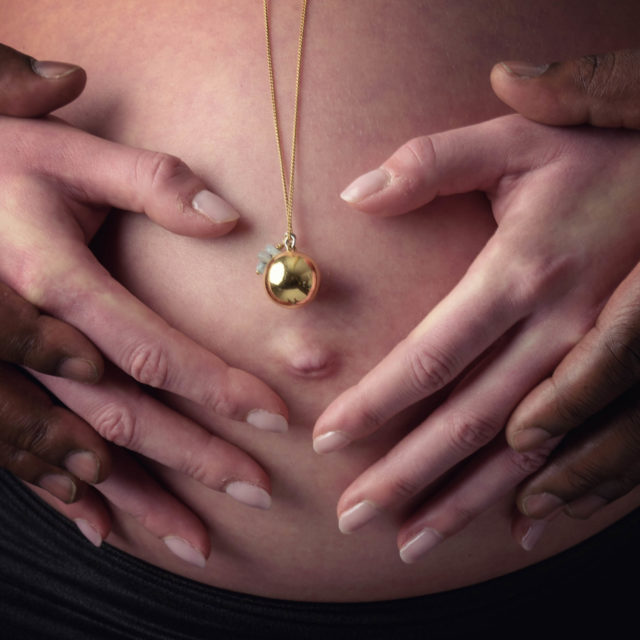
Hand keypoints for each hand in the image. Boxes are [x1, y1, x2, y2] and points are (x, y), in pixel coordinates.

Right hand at [0, 44, 285, 565]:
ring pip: (74, 452)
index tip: (274, 416)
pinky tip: (104, 527)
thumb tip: (229, 219)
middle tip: (257, 492)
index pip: (150, 349)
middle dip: (194, 458)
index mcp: (52, 279)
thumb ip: (150, 182)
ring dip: (139, 499)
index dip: (216, 386)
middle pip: (120, 415)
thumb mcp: (68, 155)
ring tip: (197, 541)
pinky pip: (19, 456)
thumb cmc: (0, 168)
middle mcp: (22, 338)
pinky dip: (62, 496)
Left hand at [313, 114, 639, 561]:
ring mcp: (600, 362)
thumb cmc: (598, 155)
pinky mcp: (632, 375)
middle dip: (406, 475)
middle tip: (352, 517)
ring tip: (412, 541)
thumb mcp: (515, 143)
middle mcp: (559, 330)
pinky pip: (595, 451)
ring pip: (524, 454)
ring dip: (466, 501)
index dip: (375, 403)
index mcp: (519, 273)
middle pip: (468, 420)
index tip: (329, 439)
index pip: (430, 356)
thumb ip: (431, 163)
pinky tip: (519, 526)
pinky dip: (555, 496)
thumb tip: (353, 195)